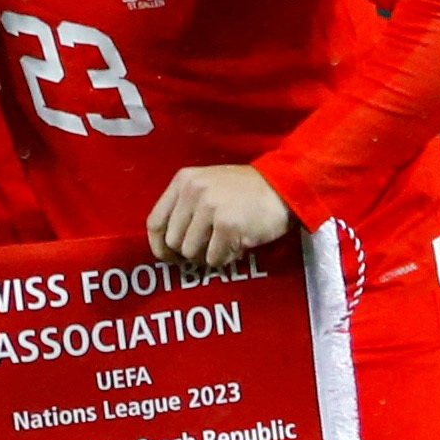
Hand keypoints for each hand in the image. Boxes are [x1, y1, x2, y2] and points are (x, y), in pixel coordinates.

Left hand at [144, 164, 292, 268]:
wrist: (285, 186)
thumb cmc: (245, 191)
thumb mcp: (207, 186)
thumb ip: (185, 207)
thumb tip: (167, 246)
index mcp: (183, 181)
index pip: (154, 222)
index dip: (158, 246)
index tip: (169, 257)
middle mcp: (193, 191)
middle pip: (173, 241)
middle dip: (189, 252)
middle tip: (208, 249)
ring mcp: (210, 207)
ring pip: (191, 252)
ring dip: (208, 255)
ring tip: (224, 244)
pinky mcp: (228, 225)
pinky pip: (214, 258)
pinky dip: (225, 258)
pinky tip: (237, 245)